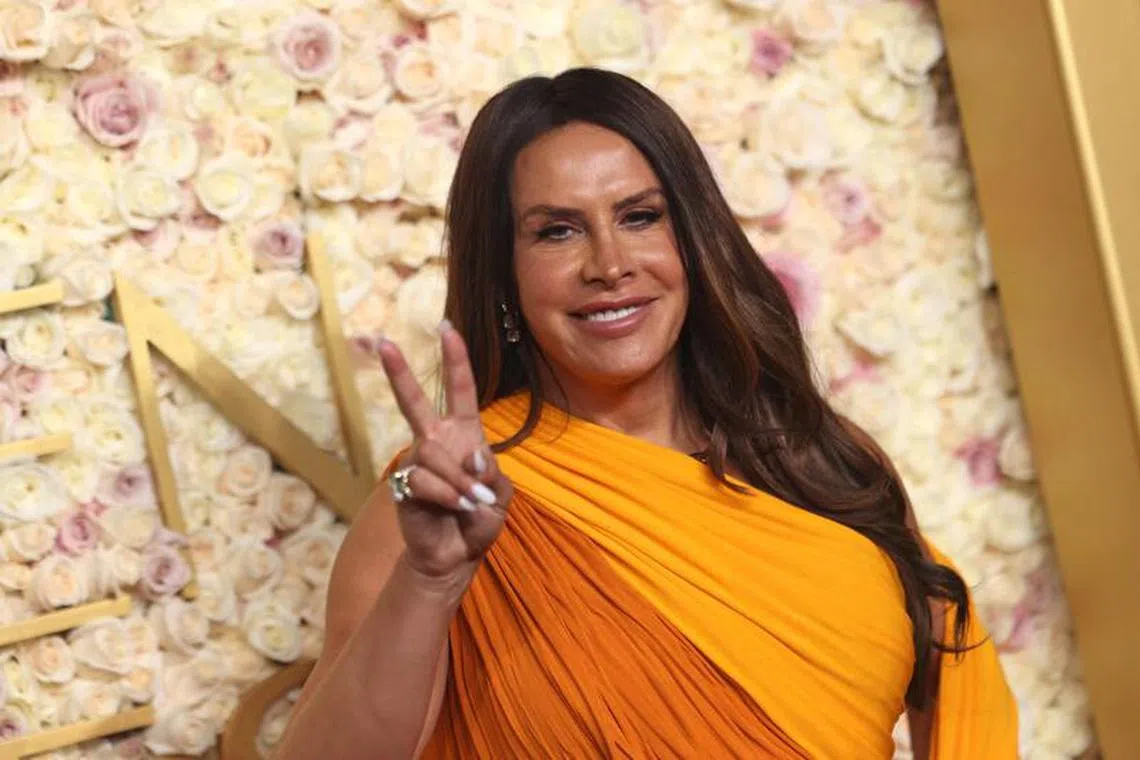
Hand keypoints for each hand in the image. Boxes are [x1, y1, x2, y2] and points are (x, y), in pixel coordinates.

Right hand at [377, 321, 511, 582]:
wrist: (455, 554)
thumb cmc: (479, 520)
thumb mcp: (499, 494)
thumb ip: (490, 472)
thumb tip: (470, 457)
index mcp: (464, 434)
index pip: (460, 391)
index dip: (455, 360)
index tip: (446, 330)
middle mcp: (437, 441)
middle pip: (415, 402)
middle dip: (399, 372)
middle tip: (382, 342)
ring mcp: (418, 462)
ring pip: (435, 456)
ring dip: (459, 483)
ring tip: (471, 504)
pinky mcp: (405, 485)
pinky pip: (426, 481)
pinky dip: (448, 496)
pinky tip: (455, 508)